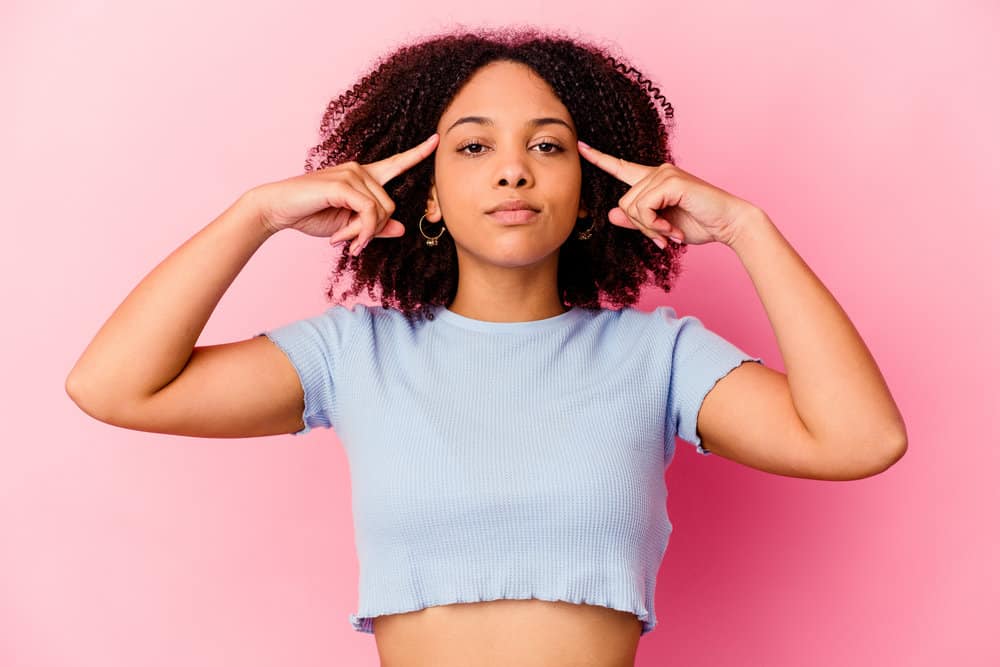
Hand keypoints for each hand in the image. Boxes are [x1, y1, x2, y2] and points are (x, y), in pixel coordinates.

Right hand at [249, 133, 438, 255]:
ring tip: (343, 239)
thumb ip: (374, 226)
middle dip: (374, 230)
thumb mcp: (348, 225)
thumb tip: (402, 229)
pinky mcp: (343, 184)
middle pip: (390, 206)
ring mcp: (351, 174)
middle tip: (352, 242)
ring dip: (364, 233)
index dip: (417, 154)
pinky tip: (345, 239)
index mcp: (362, 177)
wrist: (276, 209)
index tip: (436, 140)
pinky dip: (362, 231)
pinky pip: (368, 212)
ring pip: (381, 211)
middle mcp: (359, 170)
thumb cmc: (310, 214)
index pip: (395, 164)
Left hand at [577, 139, 757, 247]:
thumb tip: (611, 214)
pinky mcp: (671, 181)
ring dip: (650, 228)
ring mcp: (664, 174)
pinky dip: (655, 225)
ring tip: (671, 233)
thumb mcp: (661, 226)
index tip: (580, 146)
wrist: (729, 224)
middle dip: (641, 227)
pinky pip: (644, 207)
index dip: (599, 158)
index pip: (621, 167)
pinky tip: (673, 229)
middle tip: (663, 237)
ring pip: (632, 207)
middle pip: (623, 203)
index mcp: (654, 180)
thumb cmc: (699, 223)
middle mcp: (658, 172)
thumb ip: (638, 220)